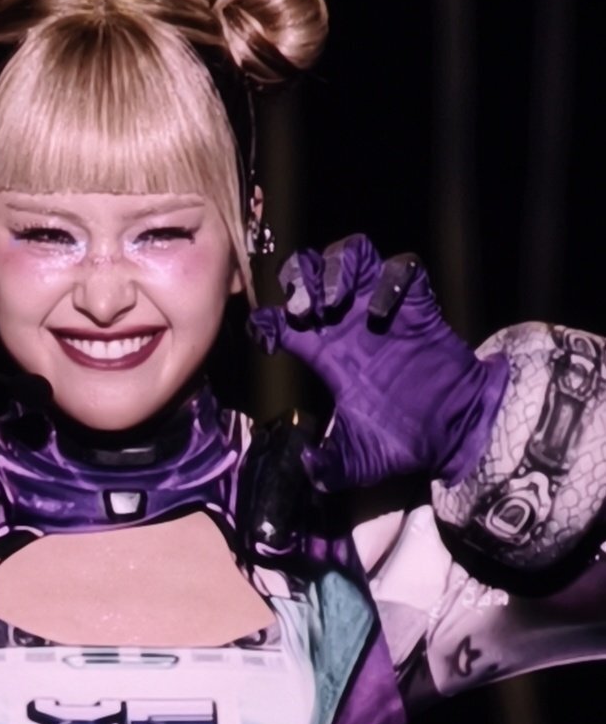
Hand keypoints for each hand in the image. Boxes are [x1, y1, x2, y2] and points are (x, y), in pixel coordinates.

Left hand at [249, 234, 507, 490]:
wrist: (457, 432)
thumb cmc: (404, 439)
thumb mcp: (359, 459)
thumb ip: (330, 465)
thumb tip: (306, 468)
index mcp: (324, 352)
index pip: (279, 320)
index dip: (266, 321)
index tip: (268, 336)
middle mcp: (345, 322)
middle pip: (307, 272)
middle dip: (298, 280)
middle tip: (304, 311)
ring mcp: (380, 307)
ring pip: (348, 256)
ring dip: (336, 270)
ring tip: (334, 302)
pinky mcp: (419, 304)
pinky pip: (402, 268)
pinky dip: (388, 279)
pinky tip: (381, 311)